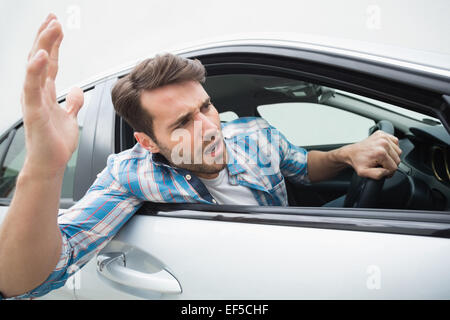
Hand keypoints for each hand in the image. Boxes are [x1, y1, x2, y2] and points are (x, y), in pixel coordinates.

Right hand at [21, 14, 83, 174]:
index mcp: (45, 92)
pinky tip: (42, 56)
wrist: (51, 164)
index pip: (50, 62)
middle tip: (53, 18)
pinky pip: (33, 88)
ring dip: (43, 46)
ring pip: (36, 67)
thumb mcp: (70, 117)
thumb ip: (73, 102)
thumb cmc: (56, 143)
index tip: (57, 25)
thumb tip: (77, 89)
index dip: (54, 43)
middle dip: (47, 37)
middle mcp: (37, 93)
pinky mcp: (34, 113)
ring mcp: (33, 101)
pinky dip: (35, 71)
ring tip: (51, 27)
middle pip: (41, 59)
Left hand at [345, 130, 401, 179]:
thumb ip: (378, 175)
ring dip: (391, 156)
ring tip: (381, 158)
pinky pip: (395, 143)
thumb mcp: (364, 173)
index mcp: (380, 153)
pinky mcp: (382, 134)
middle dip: (390, 164)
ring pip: (398, 151)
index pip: (394, 167)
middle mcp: (383, 143)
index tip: (382, 171)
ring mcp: (383, 137)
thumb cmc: (357, 162)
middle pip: (397, 159)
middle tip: (381, 165)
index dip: (389, 172)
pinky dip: (392, 148)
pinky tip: (383, 151)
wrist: (351, 153)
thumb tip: (388, 171)